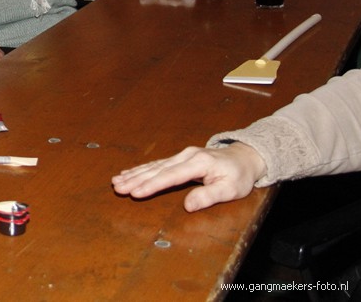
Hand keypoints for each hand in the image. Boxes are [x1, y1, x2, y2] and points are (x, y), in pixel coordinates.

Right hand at [111, 143, 267, 211]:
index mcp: (199, 163)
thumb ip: (209, 196)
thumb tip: (188, 205)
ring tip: (117, 181)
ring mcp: (182, 156)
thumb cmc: (238, 175)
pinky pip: (157, 164)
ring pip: (154, 166)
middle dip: (136, 179)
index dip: (152, 185)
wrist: (244, 157)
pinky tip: (129, 173)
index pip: (171, 176)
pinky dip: (141, 169)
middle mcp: (187, 156)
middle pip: (157, 169)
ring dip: (134, 174)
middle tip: (118, 187)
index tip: (136, 192)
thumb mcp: (231, 189)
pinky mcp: (180, 158)